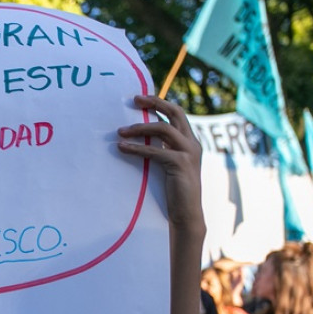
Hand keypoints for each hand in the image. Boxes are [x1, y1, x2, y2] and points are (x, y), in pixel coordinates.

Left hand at [117, 95, 204, 233]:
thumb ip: (162, 150)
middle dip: (155, 103)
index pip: (177, 114)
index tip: (141, 99)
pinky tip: (122, 148)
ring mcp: (188, 153)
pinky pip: (154, 151)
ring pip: (163, 129)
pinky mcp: (180, 164)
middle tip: (134, 99)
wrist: (186, 215)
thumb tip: (141, 137)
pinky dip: (136, 148)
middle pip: (175, 113)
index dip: (160, 104)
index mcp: (190, 142)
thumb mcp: (169, 165)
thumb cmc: (174, 192)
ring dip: (139, 127)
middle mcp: (192, 144)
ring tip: (120, 131)